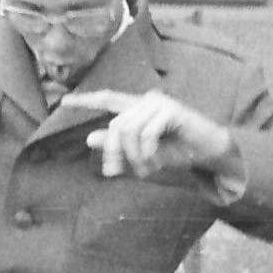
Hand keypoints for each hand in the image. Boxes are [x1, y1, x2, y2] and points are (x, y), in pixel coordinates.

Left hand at [60, 89, 234, 178]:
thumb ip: (118, 146)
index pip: (107, 99)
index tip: (63, 102)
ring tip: (145, 169)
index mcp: (138, 108)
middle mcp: (146, 100)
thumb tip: (89, 138)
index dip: (86, 100)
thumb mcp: (143, 154)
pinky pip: (146, 133)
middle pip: (116, 126)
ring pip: (128, 130)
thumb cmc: (177, 152)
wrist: (209, 152)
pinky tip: (154, 162)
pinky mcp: (172, 110)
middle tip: (118, 173)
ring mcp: (159, 103)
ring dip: (134, 157)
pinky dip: (147, 153)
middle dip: (114, 153)